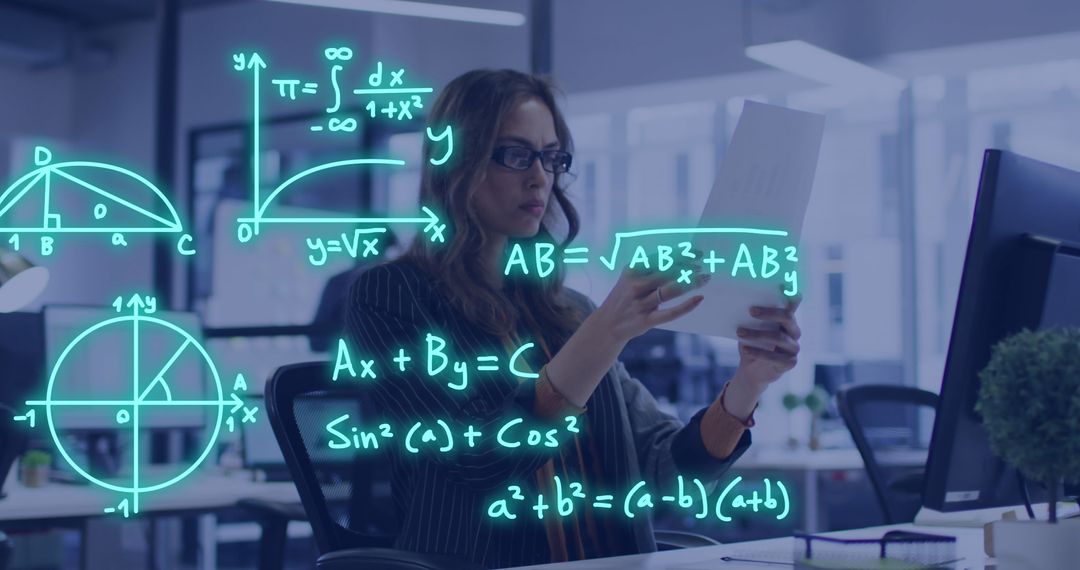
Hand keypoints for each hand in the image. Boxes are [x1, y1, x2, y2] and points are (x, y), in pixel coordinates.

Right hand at [590, 258, 708, 345]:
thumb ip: (649, 266)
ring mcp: (640, 304)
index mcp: (632, 271)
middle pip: (667, 272)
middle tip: (702, 267)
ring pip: (670, 291)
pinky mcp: (645, 321)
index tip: (698, 253)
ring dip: (691, 283)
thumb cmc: (625, 297)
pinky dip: (686, 306)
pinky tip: (699, 299)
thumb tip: (679, 256)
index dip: (681, 255)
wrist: (607, 324)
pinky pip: (670, 313)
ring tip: (705, 278)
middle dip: (688, 268)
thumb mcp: (630, 277)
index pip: (661, 258)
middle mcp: (635, 286)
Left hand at [733, 290, 801, 388]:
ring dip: (757, 334)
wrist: (752, 370)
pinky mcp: (790, 362)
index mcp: (787, 319)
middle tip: (750, 311)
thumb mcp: (751, 328)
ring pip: (778, 337)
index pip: (794, 302)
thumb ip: (752, 316)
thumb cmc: (752, 343)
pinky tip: (744, 348)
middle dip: (769, 312)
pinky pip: (774, 356)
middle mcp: (794, 331)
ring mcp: (794, 347)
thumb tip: (739, 301)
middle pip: (787, 317)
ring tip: (740, 332)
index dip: (791, 293)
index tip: (782, 284)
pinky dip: (757, 351)